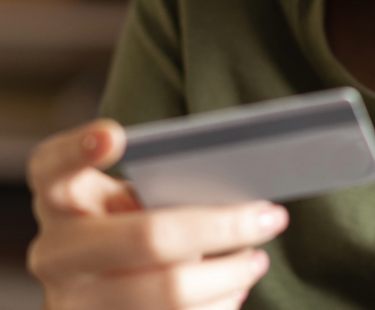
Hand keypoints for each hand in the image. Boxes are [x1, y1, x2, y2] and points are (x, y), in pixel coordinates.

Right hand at [27, 119, 288, 309]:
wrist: (97, 289)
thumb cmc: (127, 225)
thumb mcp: (127, 200)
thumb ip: (160, 189)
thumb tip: (235, 196)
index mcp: (59, 199)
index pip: (53, 165)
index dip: (79, 149)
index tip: (116, 134)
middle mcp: (55, 252)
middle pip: (150, 236)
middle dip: (225, 226)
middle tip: (270, 216)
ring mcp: (71, 304)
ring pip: (170, 292)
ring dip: (230, 274)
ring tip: (256, 259)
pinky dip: (217, 305)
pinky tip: (233, 290)